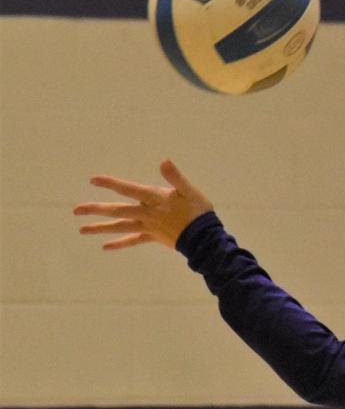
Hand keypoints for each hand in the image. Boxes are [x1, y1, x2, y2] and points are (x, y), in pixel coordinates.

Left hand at [74, 159, 212, 249]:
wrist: (205, 239)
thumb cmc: (199, 213)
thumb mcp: (190, 191)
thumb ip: (176, 177)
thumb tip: (164, 161)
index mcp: (155, 199)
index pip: (129, 189)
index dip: (112, 184)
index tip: (93, 180)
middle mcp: (147, 214)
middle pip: (118, 211)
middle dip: (96, 210)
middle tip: (76, 210)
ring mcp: (148, 226)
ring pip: (121, 227)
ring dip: (101, 228)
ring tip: (82, 230)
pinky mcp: (152, 237)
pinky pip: (133, 240)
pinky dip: (119, 244)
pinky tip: (105, 247)